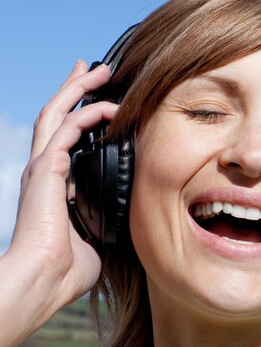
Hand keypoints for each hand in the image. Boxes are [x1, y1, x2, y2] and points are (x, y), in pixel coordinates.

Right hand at [6, 60, 116, 312]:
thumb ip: (107, 219)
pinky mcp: (46, 170)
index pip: (65, 138)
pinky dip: (87, 112)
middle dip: (75, 89)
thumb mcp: (96, 234)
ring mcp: (43, 167)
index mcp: (55, 183)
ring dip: (79, 89)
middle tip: (96, 69)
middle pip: (56, 116)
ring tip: (99, 70)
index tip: (99, 101)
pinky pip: (67, 129)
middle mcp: (45, 169)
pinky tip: (109, 106)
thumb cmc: (66, 268)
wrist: (44, 280)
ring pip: (57, 113)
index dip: (80, 115)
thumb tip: (128, 218)